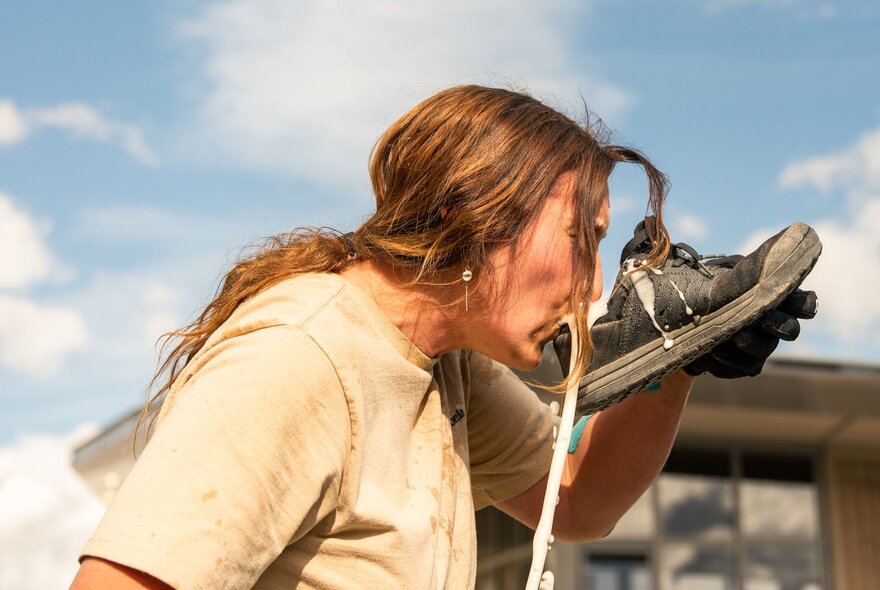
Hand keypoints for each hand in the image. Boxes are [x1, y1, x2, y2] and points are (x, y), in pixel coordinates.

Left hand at [683, 255, 818, 378]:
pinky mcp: (743, 365)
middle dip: (779, 325)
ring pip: (765, 350)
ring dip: (748, 344)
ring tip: (729, 336)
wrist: (683, 315)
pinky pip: (741, 368)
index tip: (791, 300)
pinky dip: (724, 360)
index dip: (803, 304)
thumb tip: (764, 257)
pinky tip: (708, 351)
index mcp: (774, 298)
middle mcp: (774, 324)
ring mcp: (761, 346)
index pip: (803, 302)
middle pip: (791, 330)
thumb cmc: (709, 286)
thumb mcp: (723, 271)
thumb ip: (744, 269)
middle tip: (762, 320)